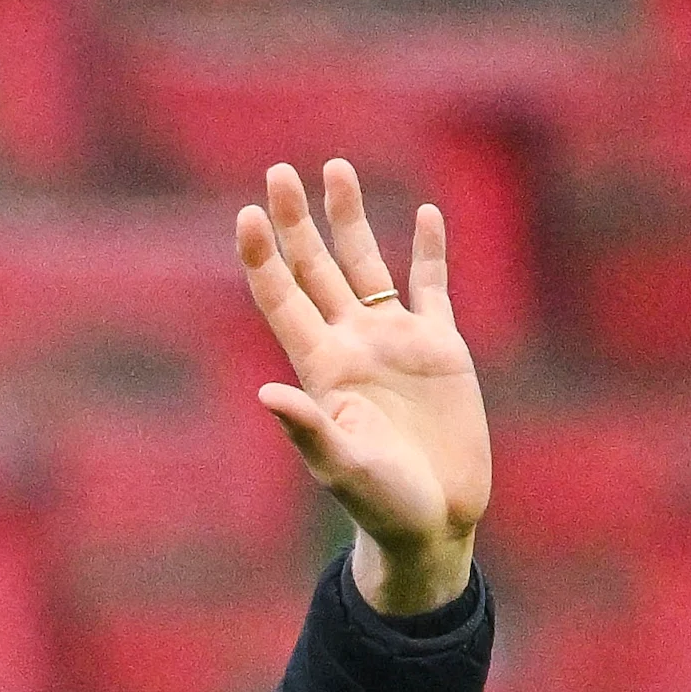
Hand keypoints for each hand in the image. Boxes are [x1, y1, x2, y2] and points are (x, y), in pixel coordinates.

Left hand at [235, 159, 491, 616]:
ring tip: (334, 169)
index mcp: (321, 367)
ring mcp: (395, 342)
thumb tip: (267, 394)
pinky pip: (432, 286)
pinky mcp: (441, 349)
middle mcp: (352, 344)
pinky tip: (424, 214)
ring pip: (366, 264)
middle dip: (297, 221)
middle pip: (316, 268)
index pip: (282, 299)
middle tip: (278, 170)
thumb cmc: (380, 505)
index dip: (264, 257)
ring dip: (349, 218)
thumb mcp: (341, 468)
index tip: (249, 213)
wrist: (434, 522)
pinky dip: (428, 251)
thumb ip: (309, 430)